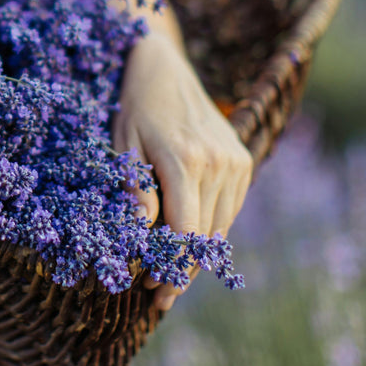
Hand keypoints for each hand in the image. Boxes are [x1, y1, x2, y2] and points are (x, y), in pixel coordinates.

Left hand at [113, 32, 252, 310]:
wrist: (165, 69)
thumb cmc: (135, 108)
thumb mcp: (123, 144)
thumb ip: (135, 188)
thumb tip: (138, 232)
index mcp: (186, 159)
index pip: (185, 230)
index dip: (169, 265)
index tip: (152, 289)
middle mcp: (218, 163)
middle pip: (205, 235)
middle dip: (182, 270)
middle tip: (158, 296)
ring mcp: (236, 161)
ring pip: (220, 226)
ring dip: (198, 257)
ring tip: (171, 279)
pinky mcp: (243, 160)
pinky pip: (228, 209)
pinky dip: (210, 231)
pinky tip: (188, 246)